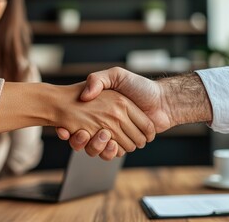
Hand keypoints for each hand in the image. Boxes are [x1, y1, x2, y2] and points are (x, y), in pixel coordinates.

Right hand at [57, 67, 211, 159]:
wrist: (163, 101)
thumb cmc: (141, 87)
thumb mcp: (117, 76)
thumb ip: (98, 80)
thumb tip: (83, 96)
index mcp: (100, 108)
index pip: (78, 122)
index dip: (71, 128)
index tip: (64, 129)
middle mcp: (105, 122)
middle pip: (85, 138)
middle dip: (81, 140)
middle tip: (82, 133)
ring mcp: (115, 134)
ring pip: (96, 148)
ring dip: (96, 146)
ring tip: (101, 136)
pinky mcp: (125, 144)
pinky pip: (111, 153)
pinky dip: (109, 151)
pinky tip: (111, 143)